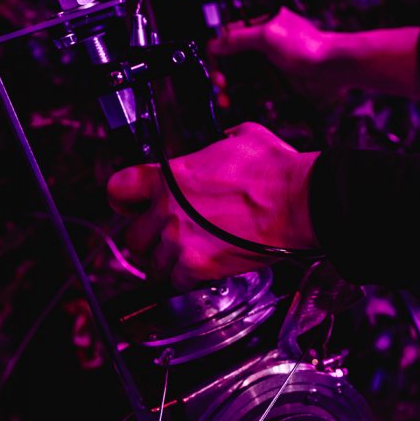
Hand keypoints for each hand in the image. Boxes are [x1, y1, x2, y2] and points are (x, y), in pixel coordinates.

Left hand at [106, 122, 319, 288]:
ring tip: (185, 255)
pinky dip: (186, 280)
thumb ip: (219, 143)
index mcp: (172, 177)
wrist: (301, 202)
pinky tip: (200, 270)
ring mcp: (181, 243)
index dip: (124, 197)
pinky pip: (176, 283)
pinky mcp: (200, 268)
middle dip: (148, 236)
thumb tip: (221, 143)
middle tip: (165, 234)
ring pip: (152, 264)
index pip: (118, 189)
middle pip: (132, 235)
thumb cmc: (276, 172)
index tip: (131, 203)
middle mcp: (169, 211)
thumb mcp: (242, 137)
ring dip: (166, 261)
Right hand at [207, 8, 346, 100]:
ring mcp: (272, 63)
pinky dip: (248, 95)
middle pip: (234, 59)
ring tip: (226, 99)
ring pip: (244, 76)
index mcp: (261, 24)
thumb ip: (239, 38)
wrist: (334, 68)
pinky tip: (238, 101)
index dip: (218, 52)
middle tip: (220, 85)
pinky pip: (258, 89)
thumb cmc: (308, 46)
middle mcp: (265, 43)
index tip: (215, 67)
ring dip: (232, 87)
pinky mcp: (279, 81)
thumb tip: (215, 44)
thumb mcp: (268, 36)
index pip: (229, 36)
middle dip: (223, 72)